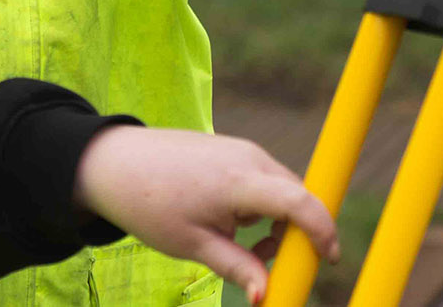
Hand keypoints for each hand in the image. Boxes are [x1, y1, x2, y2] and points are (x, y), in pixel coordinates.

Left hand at [70, 127, 337, 304]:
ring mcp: (241, 149)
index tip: (330, 260)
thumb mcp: (193, 244)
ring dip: (278, 221)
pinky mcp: (232, 149)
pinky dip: (262, 205)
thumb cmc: (149, 203)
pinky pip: (263, 180)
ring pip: (281, 189)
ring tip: (245, 246)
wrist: (112, 162)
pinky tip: (234, 223)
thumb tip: (266, 296)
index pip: (300, 201)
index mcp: (240, 180)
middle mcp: (248, 157)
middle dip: (296, 233)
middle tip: (268, 262)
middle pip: (297, 195)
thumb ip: (237, 268)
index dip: (323, 230)